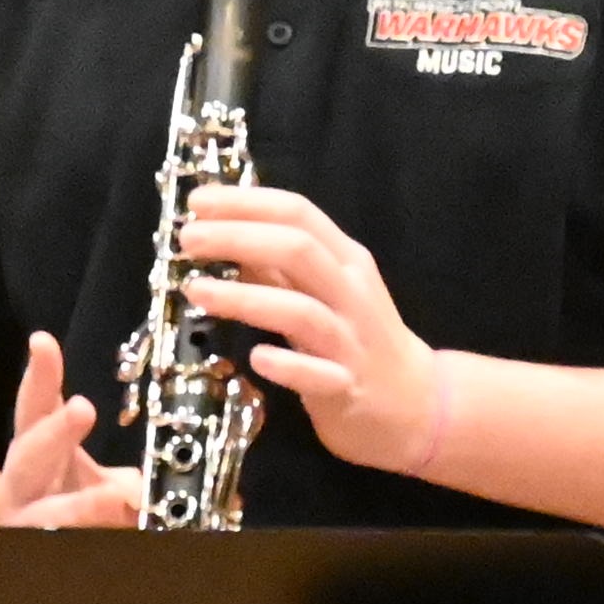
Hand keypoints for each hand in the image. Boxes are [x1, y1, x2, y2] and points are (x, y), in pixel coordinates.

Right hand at [0, 333, 142, 529]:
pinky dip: (87, 535)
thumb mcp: (94, 476)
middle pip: (30, 453)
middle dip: (57, 431)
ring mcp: (22, 518)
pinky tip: (112, 530)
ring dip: (80, 504)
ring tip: (113, 497)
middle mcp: (19, 481)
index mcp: (34, 448)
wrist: (38, 545)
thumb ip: (121, 470)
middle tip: (83, 407)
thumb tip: (161, 476)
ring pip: (44, 510)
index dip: (39, 374)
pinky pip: (61, 541)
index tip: (43, 341)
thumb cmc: (69, 501)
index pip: (35, 404)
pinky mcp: (34, 545)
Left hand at [173, 183, 447, 470]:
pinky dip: (285, 364)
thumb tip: (226, 233)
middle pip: (298, 249)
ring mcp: (350, 342)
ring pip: (300, 310)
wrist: (416, 403)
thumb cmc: (360, 338)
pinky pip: (315, 375)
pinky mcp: (346, 388)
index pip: (297, 213)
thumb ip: (280, 265)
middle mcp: (350, 293)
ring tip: (196, 291)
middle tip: (187, 239)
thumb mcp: (325, 291)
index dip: (246, 202)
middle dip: (238, 237)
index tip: (197, 201)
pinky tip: (255, 357)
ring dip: (245, 297)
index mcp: (346, 260)